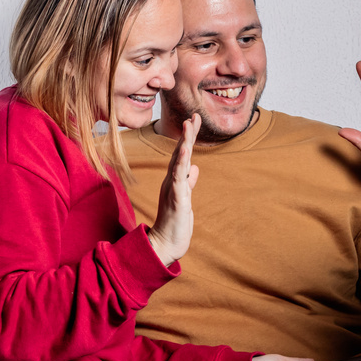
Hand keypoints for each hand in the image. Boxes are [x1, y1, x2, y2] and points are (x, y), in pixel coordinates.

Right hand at [148, 114, 200, 265]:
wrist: (166, 244)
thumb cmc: (175, 224)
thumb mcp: (185, 199)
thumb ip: (188, 183)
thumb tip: (195, 168)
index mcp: (175, 181)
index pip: (182, 156)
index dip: (188, 139)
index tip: (194, 121)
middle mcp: (171, 182)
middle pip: (179, 154)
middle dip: (187, 135)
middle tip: (194, 116)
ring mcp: (172, 189)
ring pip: (178, 162)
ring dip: (184, 143)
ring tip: (189, 126)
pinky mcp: (176, 199)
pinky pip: (178, 178)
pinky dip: (181, 164)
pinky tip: (185, 152)